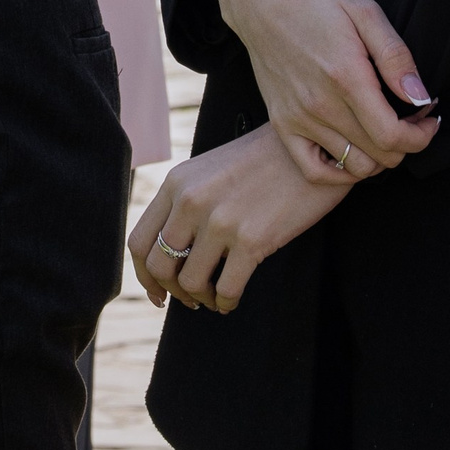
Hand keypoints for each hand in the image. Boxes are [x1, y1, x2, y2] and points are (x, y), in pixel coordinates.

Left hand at [128, 126, 352, 312]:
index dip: (144, 276)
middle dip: (173, 292)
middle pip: (160, 268)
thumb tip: (171, 252)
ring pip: (190, 283)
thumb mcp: (210, 171)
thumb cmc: (263, 160)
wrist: (310, 147)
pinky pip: (226, 290)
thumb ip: (186, 202)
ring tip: (216, 295)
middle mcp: (191, 201)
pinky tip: (233, 298)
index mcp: (177, 182)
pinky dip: (226, 302)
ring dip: (202, 298)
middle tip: (191, 299)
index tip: (159, 292)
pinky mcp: (251, 240)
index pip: (139, 242)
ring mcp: (220, 221)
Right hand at [201, 0, 440, 179]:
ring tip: (384, 130)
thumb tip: (420, 96)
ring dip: (379, 156)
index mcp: (346, 77)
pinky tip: (354, 149)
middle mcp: (320, 105)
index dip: (422, 136)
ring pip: (354, 166)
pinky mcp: (282, 123)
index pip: (393, 136)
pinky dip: (340, 171)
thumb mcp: (364, 10)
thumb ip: (394, 56)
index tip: (430, 118)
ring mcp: (298, 118)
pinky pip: (314, 170)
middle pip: (379, 156)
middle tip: (412, 118)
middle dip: (406, 142)